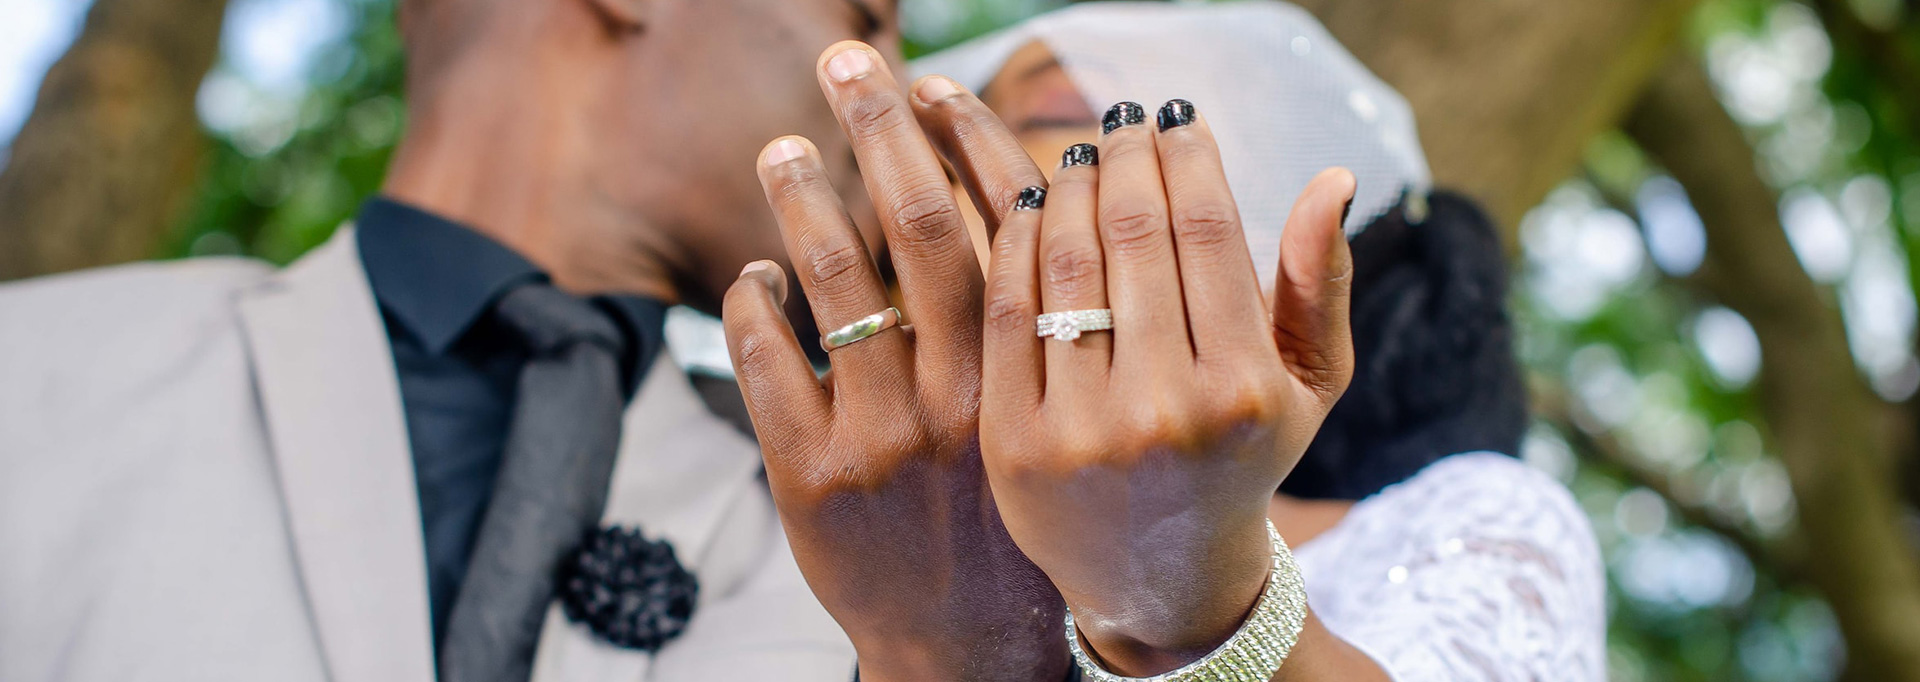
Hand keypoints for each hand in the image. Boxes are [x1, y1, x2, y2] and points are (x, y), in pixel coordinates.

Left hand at [722, 42, 1068, 681]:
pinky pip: (765, 362)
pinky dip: (753, 303)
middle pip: (912, 224)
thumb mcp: (1049, 417)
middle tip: (844, 62)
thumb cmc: (1018, 513)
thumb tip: (1004, 194)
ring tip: (782, 148)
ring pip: (830, 282)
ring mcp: (879, 435)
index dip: (961, 136)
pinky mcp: (810, 478)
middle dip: (877, 127)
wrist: (976, 646)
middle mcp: (959, 393)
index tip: (930, 83)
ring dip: (801, 199)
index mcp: (1029, 370)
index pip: (998, 220)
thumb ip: (1031, 313)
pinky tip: (756, 276)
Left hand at [978, 100, 1358, 674]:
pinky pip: (1009, 312)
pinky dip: (1015, 245)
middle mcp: (1165, 411)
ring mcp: (1082, 431)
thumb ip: (1318, 284)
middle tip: (1119, 123)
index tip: (1176, 119)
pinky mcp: (1014, 444)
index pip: (1208, 232)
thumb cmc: (1240, 461)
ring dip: (1067, 189)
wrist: (1160, 578)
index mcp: (1244, 391)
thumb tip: (1331, 176)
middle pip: (1134, 235)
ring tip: (1076, 157)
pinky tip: (1028, 209)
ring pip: (1066, 264)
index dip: (1188, 159)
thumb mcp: (1306, 388)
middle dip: (1125, 160)